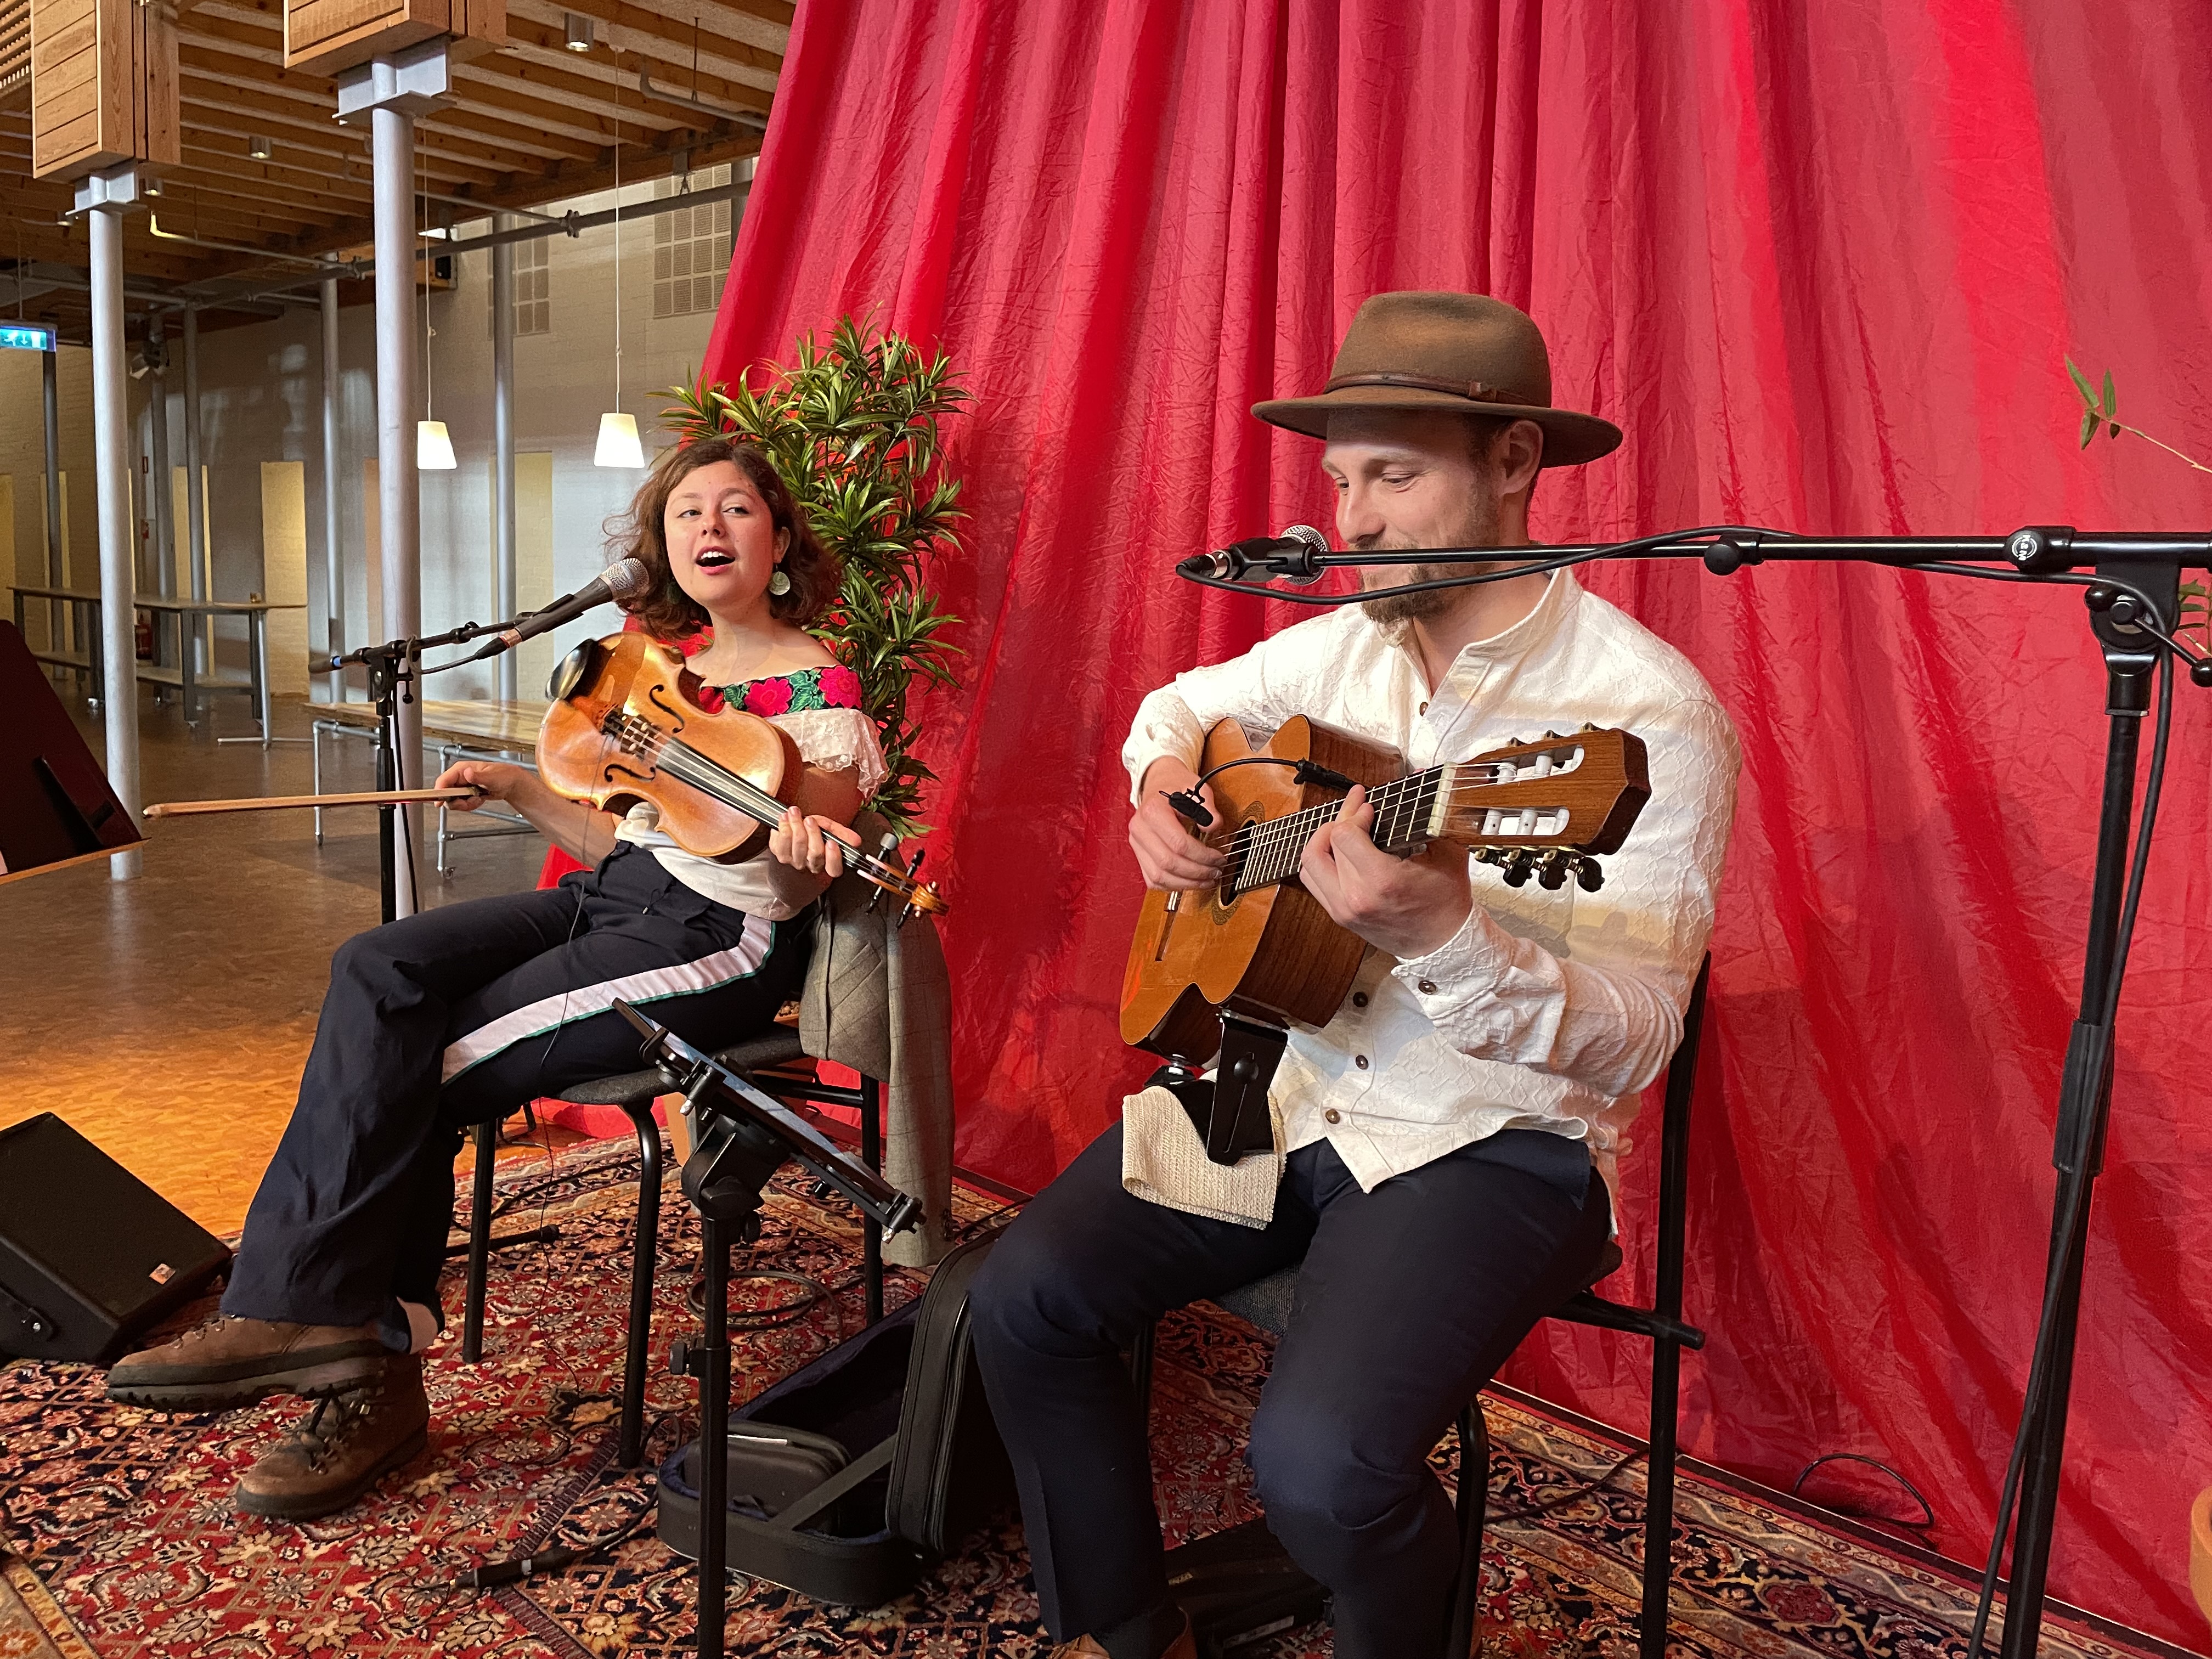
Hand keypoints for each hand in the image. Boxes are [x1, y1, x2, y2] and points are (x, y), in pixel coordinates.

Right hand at [433, 760, 515, 811]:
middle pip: (446, 794)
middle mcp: (459, 777)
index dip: (439, 792)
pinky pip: (461, 804)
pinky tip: (479, 800)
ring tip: (478, 799)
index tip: (439, 802)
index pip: (443, 781)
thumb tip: (467, 773)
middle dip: (458, 802)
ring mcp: (461, 786)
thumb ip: (478, 776)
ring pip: (453, 801)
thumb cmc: (503, 775)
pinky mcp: (465, 794)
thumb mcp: (491, 777)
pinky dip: (470, 805)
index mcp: (461, 769)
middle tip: (471, 801)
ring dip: (466, 804)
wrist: (510, 783)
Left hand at [767, 804, 856, 878]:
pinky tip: (784, 819)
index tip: (832, 842)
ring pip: (796, 848)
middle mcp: (810, 864)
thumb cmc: (812, 829)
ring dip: (795, 827)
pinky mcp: (780, 854)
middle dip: (812, 833)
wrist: (793, 827)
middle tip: (809, 819)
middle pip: (815, 853)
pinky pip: (780, 844)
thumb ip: (842, 834)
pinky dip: (782, 828)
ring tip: (794, 813)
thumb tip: (856, 840)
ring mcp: (794, 861)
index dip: (834, 857)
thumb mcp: (829, 828)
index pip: (834, 868)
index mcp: (826, 862)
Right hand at [1129, 760, 1226, 890]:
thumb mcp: (1197, 788)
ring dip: (1186, 883)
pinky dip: (1172, 886)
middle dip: (1196, 873)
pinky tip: (1190, 882)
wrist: (1158, 783)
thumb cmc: (1177, 786)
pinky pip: (1152, 880)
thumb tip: (1213, 827)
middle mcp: (1139, 829)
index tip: (1219, 858)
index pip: (1178, 843)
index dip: (1202, 856)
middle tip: (1216, 872)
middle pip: (1168, 863)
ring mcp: (1136, 844)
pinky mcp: (1138, 854)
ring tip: (1206, 880)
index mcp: (1153, 811)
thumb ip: (1208, 807)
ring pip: (1158, 876)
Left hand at [1299, 784, 1472, 958]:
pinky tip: (1338, 850)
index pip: (1343, 835)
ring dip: (1322, 840)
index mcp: (1381, 881)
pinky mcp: (1339, 916)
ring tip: (1342, 827)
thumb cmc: (1447, 901)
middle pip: (1322, 845)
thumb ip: (1430, 812)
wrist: (1443, 942)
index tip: (1368, 808)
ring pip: (1308, 865)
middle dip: (1338, 819)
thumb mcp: (1446, 852)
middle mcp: (1356, 898)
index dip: (1353, 813)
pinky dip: (1321, 862)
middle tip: (1355, 808)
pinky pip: (1313, 882)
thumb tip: (1419, 774)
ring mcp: (1344, 910)